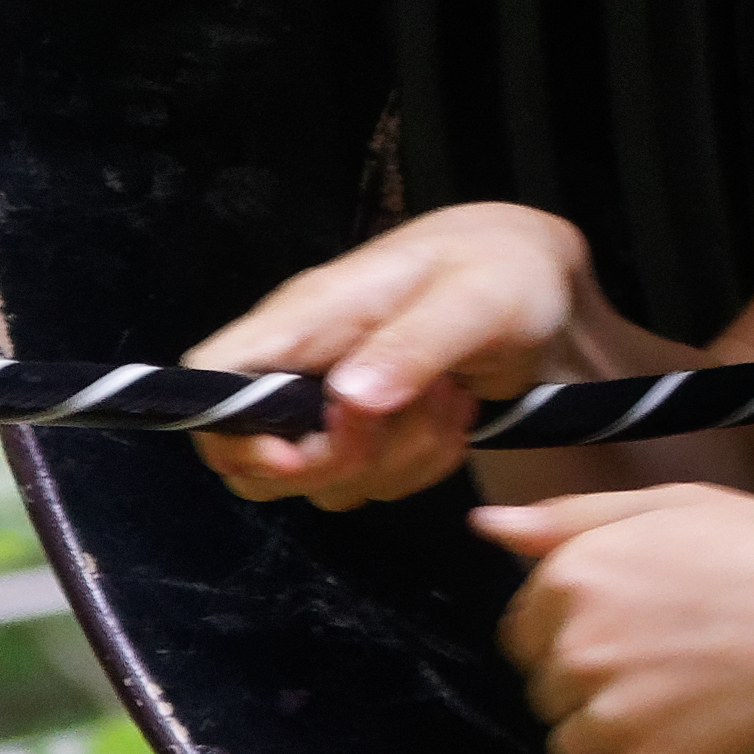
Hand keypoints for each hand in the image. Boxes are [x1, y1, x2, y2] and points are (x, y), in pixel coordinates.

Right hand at [185, 204, 654, 509]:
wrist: (541, 282)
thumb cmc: (503, 268)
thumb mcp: (476, 298)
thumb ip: (413, 343)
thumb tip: (348, 398)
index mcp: (307, 317)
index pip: (211, 376)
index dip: (228, 432)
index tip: (297, 456)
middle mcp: (304, 363)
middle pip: (254, 459)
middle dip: (335, 463)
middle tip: (402, 417)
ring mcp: (332, 403)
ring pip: (322, 483)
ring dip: (395, 462)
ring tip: (446, 397)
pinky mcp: (368, 431)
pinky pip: (371, 485)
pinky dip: (420, 468)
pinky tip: (454, 415)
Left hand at [477, 482, 753, 753]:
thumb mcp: (679, 508)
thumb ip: (572, 519)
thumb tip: (486, 526)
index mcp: (574, 573)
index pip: (524, 631)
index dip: (582, 635)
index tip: (648, 633)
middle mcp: (574, 643)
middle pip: (546, 691)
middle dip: (598, 687)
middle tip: (684, 668)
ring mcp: (605, 714)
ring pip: (565, 747)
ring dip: (612, 742)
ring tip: (692, 710)